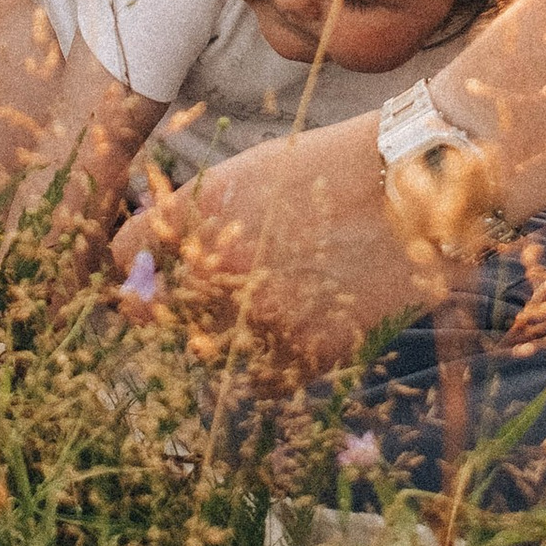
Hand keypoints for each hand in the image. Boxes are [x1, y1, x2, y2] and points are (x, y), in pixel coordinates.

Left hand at [110, 119, 421, 369]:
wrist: (419, 184)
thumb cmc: (339, 165)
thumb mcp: (254, 171)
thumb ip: (201, 214)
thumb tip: (161, 254)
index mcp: (197, 214)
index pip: (126, 253)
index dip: (136, 263)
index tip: (149, 271)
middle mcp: (215, 270)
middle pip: (157, 313)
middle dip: (175, 306)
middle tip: (205, 300)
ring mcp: (258, 316)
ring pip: (207, 351)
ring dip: (222, 338)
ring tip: (264, 312)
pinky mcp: (306, 352)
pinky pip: (260, 379)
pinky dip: (268, 365)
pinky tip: (294, 332)